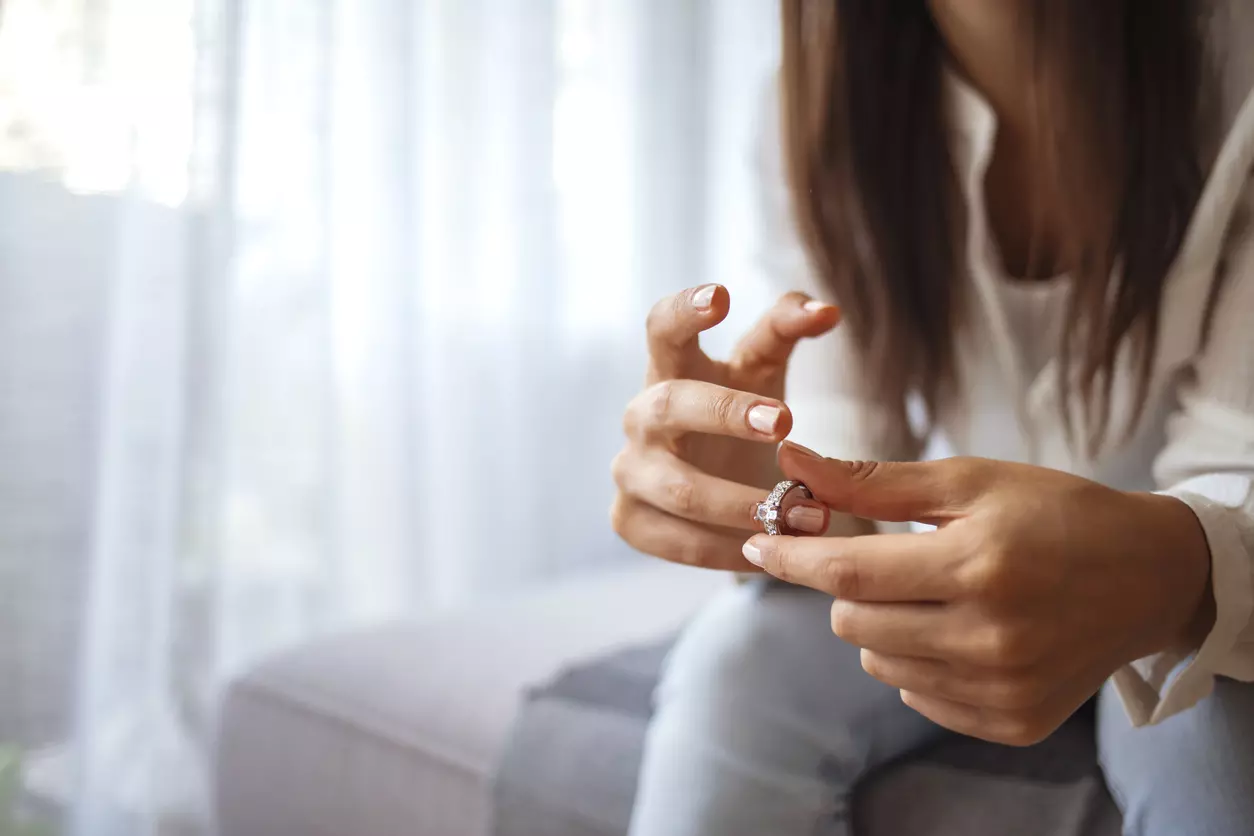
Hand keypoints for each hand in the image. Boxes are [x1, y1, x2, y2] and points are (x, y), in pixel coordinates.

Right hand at [611, 285, 838, 570]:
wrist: (712, 490)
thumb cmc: (737, 415)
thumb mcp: (762, 369)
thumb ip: (788, 330)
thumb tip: (828, 310)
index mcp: (669, 367)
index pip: (662, 326)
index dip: (685, 310)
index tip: (721, 296)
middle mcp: (639, 416)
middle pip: (668, 404)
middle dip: (726, 413)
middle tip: (786, 422)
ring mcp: (629, 471)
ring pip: (679, 489)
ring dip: (746, 503)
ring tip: (810, 515)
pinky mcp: (629, 521)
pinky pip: (679, 542)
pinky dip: (730, 549)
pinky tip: (771, 550)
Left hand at [743, 443, 1215, 743]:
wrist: (1148, 577)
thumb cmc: (1054, 514)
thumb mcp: (969, 481)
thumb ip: (873, 483)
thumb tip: (792, 467)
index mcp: (979, 567)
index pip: (848, 573)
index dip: (791, 557)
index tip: (756, 542)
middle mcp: (991, 639)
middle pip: (853, 623)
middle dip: (848, 586)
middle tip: (889, 558)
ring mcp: (1003, 689)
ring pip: (878, 663)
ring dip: (882, 625)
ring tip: (934, 592)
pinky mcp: (1013, 723)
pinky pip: (918, 696)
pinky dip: (919, 662)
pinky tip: (960, 630)